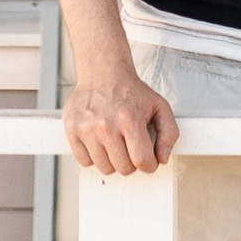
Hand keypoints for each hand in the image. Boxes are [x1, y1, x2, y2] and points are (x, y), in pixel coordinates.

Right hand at [63, 68, 177, 174]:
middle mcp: (106, 125)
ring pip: (104, 168)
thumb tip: (162, 158)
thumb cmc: (130, 91)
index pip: (142, 162)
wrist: (103, 72)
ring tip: (115, 142)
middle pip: (123, 168)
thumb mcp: (160, 106)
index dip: (149, 164)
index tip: (148, 158)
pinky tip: (100, 142)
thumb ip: (169, 133)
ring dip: (112, 160)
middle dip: (131, 161)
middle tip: (130, 146)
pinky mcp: (72, 130)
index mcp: (130, 119)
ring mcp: (86, 128)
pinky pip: (84, 162)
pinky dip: (94, 157)